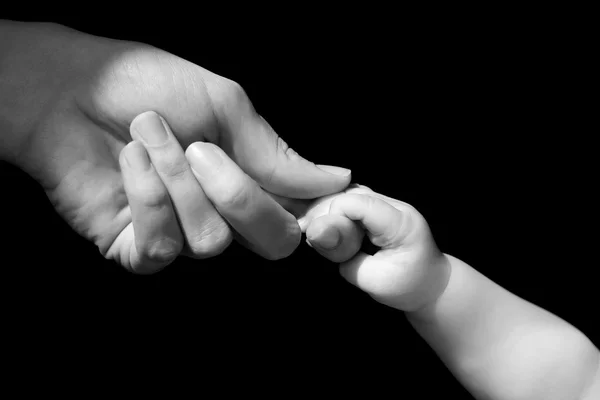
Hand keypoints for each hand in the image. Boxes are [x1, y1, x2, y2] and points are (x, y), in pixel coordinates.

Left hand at [3, 22, 349, 272]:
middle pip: (270, 242)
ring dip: (179, 181)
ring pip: (212, 240)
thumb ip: (276, 152)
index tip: (329, 206)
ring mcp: (180, 235)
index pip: (298, 217)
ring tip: (149, 136)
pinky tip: (129, 160)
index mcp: (248, 179)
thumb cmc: (146, 84)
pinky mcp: (137, 249)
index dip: (318, 216)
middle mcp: (221, 213)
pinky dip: (147, 196)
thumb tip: (337, 178)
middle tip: (202, 147)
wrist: (69, 87)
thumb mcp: (225, 107)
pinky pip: (162, 246)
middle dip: (241, 194)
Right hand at [298, 184, 449, 311]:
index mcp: (399, 221)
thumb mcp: (374, 281)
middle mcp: (393, 204)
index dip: (330, 216)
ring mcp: (386, 203)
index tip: (317, 238)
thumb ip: (344, 255)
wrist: (432, 286)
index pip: (355, 202)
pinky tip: (320, 227)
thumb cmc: (407, 287)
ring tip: (310, 231)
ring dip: (325, 210)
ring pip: (345, 193)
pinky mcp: (377, 208)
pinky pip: (349, 201)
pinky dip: (332, 213)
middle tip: (306, 235)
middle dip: (323, 211)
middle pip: (347, 193)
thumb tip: (313, 233)